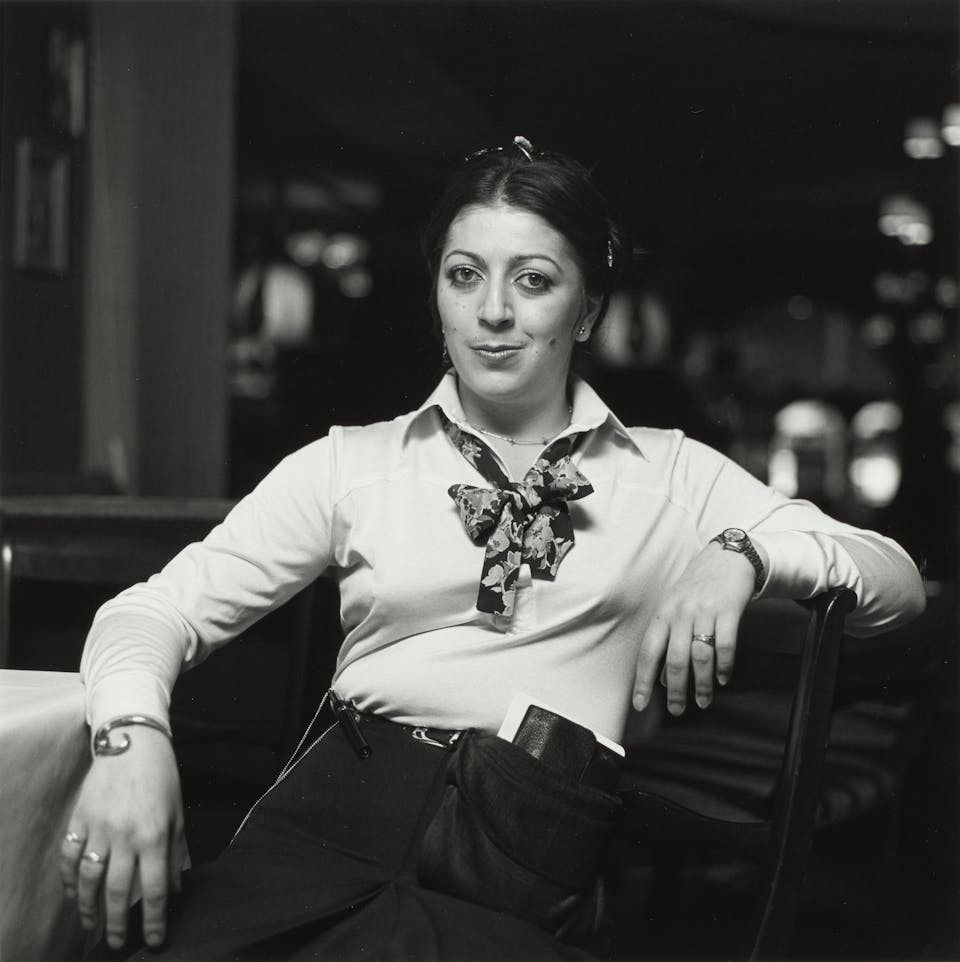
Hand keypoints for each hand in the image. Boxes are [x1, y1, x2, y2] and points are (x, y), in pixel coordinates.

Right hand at [59, 726, 185, 950]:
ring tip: (92, 925)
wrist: (134, 743)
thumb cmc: (162, 779)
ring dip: (89, 907)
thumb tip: (173, 890)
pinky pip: (70, 857)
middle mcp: (126, 836)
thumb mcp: (177, 815)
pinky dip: (70, 879)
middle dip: (117, 923)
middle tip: (116, 943)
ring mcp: (99, 828)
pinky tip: (74, 894)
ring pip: (89, 879)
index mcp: (155, 836)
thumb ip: (175, 853)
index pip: (154, 889)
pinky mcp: (80, 819)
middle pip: (118, 892)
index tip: (154, 941)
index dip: (154, 920)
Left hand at [633, 541, 762, 714]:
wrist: (726, 558)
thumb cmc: (696, 586)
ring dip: (702, 683)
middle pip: (675, 659)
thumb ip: (667, 641)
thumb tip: (661, 677)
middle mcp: (681, 613)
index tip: (639, 703)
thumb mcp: (674, 608)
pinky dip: (724, 666)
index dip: (642, 680)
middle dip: (675, 690)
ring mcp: (705, 611)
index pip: (648, 652)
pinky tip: (722, 678)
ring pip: (701, 655)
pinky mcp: (728, 610)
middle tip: (676, 709)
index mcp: (663, 614)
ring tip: (702, 700)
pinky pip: (726, 644)